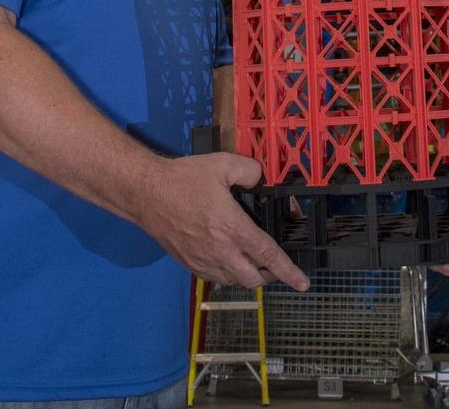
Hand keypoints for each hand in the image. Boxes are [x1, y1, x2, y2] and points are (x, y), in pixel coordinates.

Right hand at [137, 153, 309, 291]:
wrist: (145, 193)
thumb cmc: (183, 179)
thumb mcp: (223, 164)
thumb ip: (250, 171)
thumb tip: (260, 179)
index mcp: (233, 229)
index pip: (268, 256)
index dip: (289, 272)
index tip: (303, 283)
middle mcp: (220, 251)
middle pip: (253, 279)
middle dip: (269, 276)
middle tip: (275, 265)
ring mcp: (202, 260)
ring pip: (233, 281)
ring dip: (247, 275)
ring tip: (252, 261)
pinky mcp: (187, 263)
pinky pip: (214, 278)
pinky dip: (227, 274)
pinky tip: (227, 259)